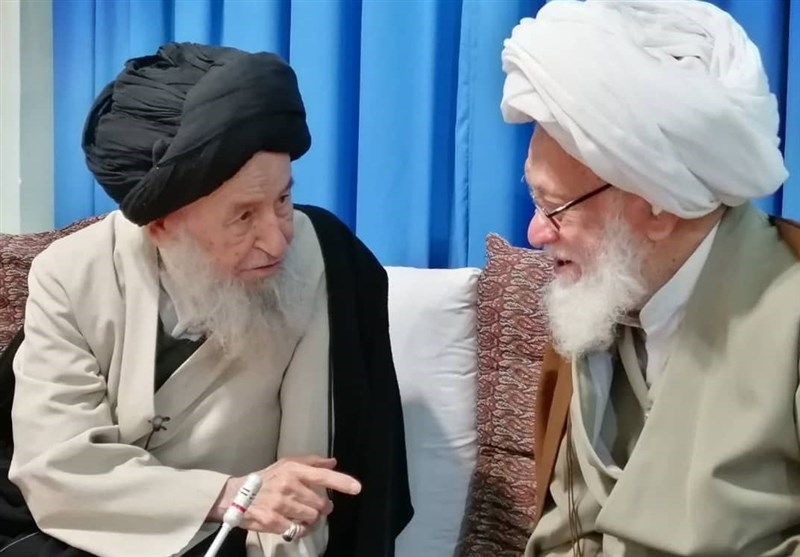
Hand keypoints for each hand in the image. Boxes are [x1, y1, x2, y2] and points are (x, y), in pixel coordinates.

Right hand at [210, 455, 360, 535]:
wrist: (235, 496)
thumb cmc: (265, 479)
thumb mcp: (286, 464)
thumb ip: (311, 462)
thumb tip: (333, 462)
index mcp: (293, 470)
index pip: (322, 475)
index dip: (342, 481)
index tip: (357, 488)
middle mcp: (289, 486)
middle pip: (321, 504)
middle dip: (322, 507)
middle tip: (313, 506)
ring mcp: (281, 504)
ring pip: (312, 518)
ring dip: (310, 519)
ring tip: (301, 514)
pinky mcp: (273, 521)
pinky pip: (297, 530)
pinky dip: (298, 529)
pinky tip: (292, 523)